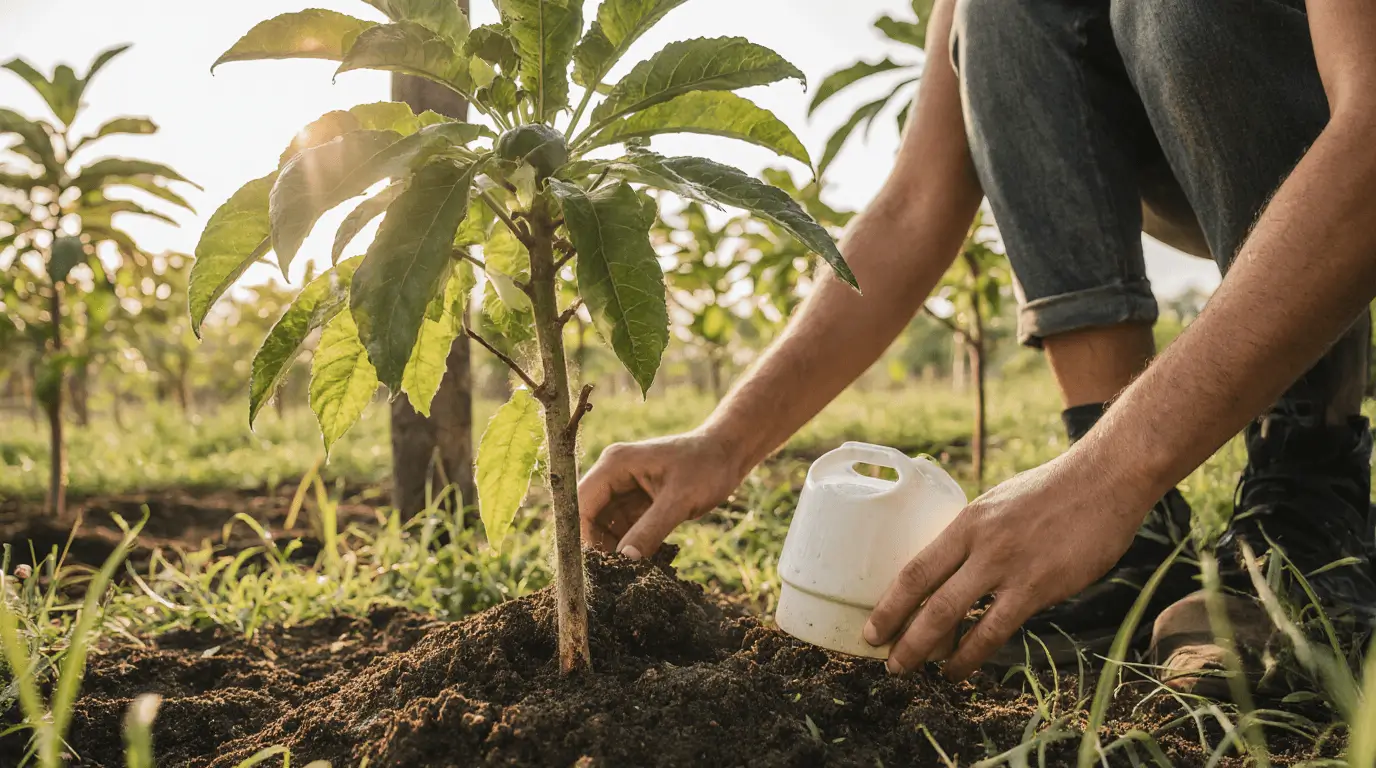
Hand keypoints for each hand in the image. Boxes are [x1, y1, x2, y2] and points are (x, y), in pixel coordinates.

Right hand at [578, 432, 746, 558]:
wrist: (729, 454)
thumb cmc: (706, 467)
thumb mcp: (679, 501)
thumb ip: (650, 530)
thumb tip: (623, 561)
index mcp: (614, 465)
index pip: (581, 504)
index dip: (582, 536)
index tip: (593, 566)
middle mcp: (613, 475)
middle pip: (589, 518)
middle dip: (599, 546)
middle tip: (615, 576)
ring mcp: (624, 489)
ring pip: (605, 528)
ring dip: (616, 550)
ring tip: (633, 571)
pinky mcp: (637, 503)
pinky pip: (623, 530)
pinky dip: (631, 547)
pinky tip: (647, 561)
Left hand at [863, 450, 1155, 679]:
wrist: (1104, 480)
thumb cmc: (1053, 491)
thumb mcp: (999, 504)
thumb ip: (976, 535)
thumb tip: (956, 567)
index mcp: (967, 522)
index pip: (916, 568)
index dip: (890, 603)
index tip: (872, 627)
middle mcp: (980, 545)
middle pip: (926, 597)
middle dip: (900, 633)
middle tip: (885, 660)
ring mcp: (1008, 567)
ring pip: (953, 617)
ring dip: (927, 650)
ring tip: (912, 670)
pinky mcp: (1038, 587)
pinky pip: (995, 630)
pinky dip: (971, 655)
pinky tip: (959, 668)